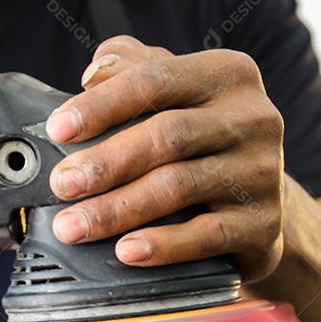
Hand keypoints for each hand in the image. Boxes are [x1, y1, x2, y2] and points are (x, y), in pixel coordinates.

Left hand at [46, 36, 284, 281]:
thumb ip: (136, 69)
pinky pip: (206, 235)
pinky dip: (162, 245)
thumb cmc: (202, 139)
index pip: (156, 81)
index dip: (102, 105)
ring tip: (74, 226)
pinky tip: (126, 251)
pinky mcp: (263, 223)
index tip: (57, 130)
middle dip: (105, 163)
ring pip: (179, 187)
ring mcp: (262, 171)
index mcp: (227, 74)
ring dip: (117, 209)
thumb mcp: (176, 94)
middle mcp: (253, 118)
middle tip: (61, 185)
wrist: (260, 199)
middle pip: (167, 136)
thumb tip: (95, 72)